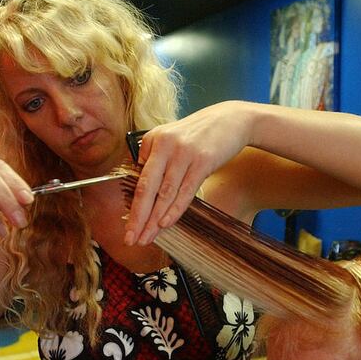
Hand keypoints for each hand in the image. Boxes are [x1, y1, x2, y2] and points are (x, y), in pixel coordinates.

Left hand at [124, 101, 250, 245]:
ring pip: (165, 193)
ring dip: (155, 219)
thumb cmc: (200, 134)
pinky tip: (165, 223)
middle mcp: (165, 146)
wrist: (232, 120)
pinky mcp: (203, 161)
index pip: (138, 181)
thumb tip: (143, 187)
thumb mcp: (171, 139)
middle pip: (146, 189)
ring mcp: (184, 153)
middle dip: (138, 218)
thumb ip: (155, 158)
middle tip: (131, 239)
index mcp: (153, 141)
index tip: (128, 229)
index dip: (133, 208)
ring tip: (147, 238)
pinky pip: (186, 190)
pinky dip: (174, 209)